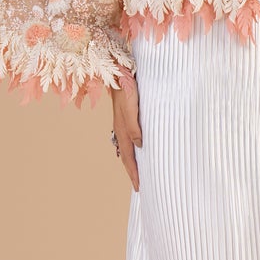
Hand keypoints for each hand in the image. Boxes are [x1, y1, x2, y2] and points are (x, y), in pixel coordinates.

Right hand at [109, 76, 141, 190]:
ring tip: (138, 172)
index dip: (134, 173)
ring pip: (126, 148)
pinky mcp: (125, 117)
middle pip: (126, 156)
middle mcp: (120, 130)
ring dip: (132, 162)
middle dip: (132, 172)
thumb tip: (140, 145)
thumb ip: (134, 127)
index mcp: (122, 131)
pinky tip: (137, 148)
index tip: (139, 187)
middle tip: (139, 186)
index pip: (128, 158)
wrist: (118, 71)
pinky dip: (132, 149)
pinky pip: (129, 138)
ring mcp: (122, 124)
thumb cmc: (126, 88)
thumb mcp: (131, 107)